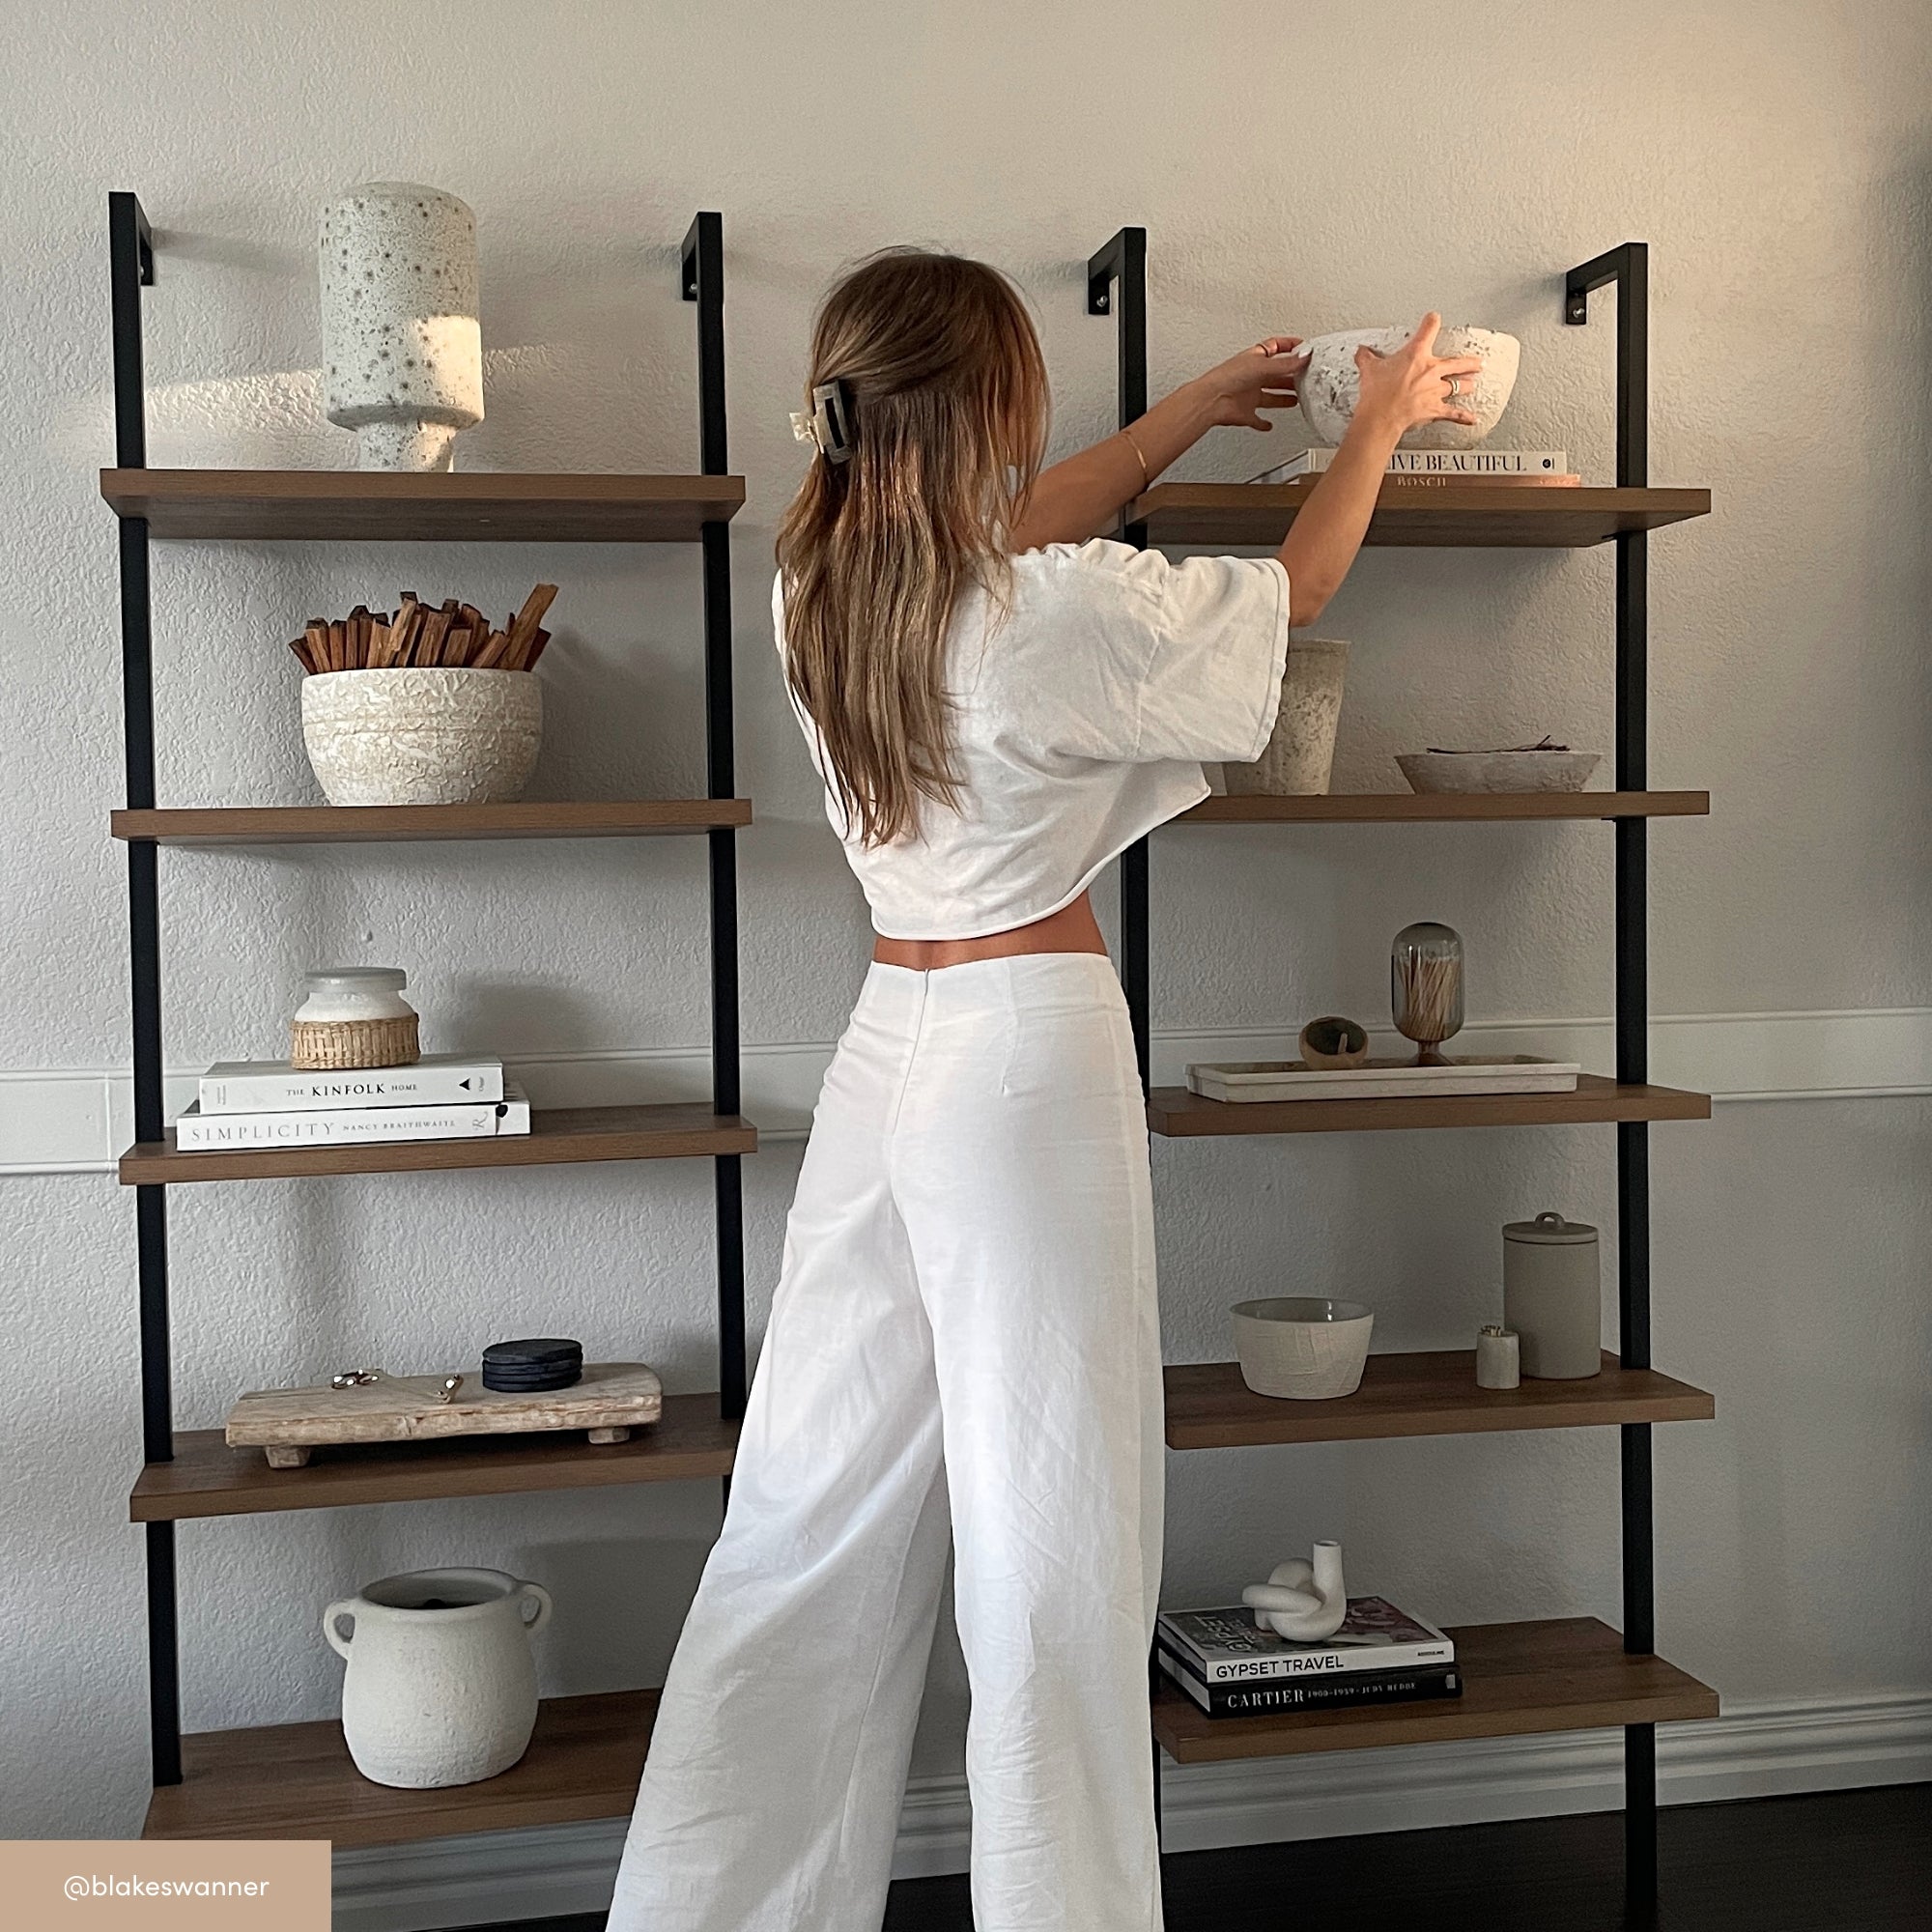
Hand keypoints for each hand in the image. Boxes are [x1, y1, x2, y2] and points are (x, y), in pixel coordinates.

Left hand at [1191, 335, 1309, 431]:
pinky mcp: (1245, 413)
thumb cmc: (1227, 377)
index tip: (1303, 347)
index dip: (1290, 345)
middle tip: (1305, 377)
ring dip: (1283, 397)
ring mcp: (1248, 395)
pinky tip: (1269, 425)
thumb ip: (1286, 364)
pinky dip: (1263, 424)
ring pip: (1270, 396)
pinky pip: (1256, 419)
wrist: (1211, 401)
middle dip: (1291, 375)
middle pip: (1276, 374)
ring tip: (1296, 398)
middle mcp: (1253, 376)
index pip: (1276, 347)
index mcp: (1256, 358)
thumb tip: (1305, 356)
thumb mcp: (1263, 365)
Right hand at [1351, 312, 1481, 439]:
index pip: (1428, 330)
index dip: (1431, 322)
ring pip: (1458, 386)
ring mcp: (1436, 390)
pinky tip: (1471, 418)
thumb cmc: (1378, 393)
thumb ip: (1366, 358)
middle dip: (1468, 362)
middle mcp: (1431, 370)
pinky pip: (1453, 414)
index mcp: (1416, 355)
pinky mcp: (1435, 409)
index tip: (1434, 319)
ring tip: (1471, 385)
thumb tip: (1362, 352)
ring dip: (1466, 386)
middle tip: (1477, 361)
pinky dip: (1463, 417)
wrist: (1381, 415)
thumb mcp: (1369, 369)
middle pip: (1456, 363)